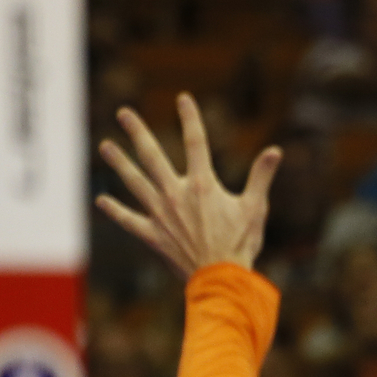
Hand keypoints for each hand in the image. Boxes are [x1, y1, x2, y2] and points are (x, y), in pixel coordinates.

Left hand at [96, 93, 281, 277]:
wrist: (220, 278)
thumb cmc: (241, 243)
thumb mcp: (256, 208)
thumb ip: (261, 177)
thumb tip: (275, 151)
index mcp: (203, 185)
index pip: (197, 142)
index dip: (190, 118)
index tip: (182, 98)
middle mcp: (176, 194)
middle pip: (152, 156)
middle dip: (138, 132)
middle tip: (124, 113)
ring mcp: (161, 214)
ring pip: (135, 182)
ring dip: (119, 163)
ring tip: (105, 145)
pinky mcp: (153, 235)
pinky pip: (129, 220)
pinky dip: (115, 211)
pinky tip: (101, 200)